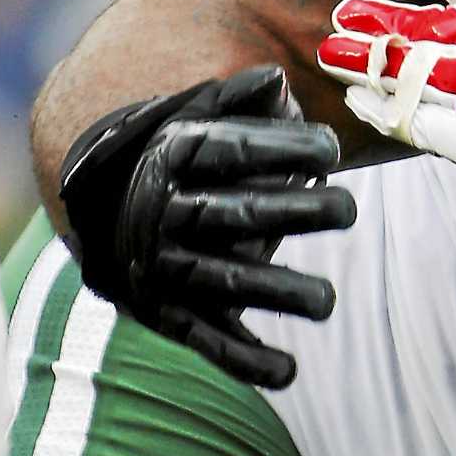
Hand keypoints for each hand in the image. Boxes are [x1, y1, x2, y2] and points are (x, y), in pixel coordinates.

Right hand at [58, 66, 355, 388]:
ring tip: (326, 302)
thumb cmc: (186, 157)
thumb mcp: (200, 118)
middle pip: (233, 215)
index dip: (279, 148)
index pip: (227, 151)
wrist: (107, 212)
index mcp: (173, 160)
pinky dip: (244, 360)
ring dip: (277, 292)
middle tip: (348, 209)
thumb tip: (273, 82)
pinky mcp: (174, 316)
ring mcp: (168, 271)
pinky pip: (208, 340)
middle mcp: (165, 216)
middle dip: (292, 213)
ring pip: (224, 283)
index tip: (332, 150)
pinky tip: (288, 372)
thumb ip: (240, 100)